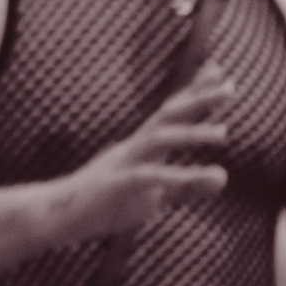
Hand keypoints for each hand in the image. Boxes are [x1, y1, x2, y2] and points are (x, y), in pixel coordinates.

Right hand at [58, 71, 231, 239]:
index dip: (195, 92)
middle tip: (231, 86)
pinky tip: (201, 178)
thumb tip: (223, 176)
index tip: (220, 70)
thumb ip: (187, 187)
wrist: (54, 215)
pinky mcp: (114, 186)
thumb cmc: (103, 204)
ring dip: (191, 134)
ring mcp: (122, 164)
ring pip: (159, 140)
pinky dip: (175, 177)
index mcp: (140, 147)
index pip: (171, 113)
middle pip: (168, 115)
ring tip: (224, 133)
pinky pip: (148, 178)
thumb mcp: (152, 198)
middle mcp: (133, 148)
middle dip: (199, 100)